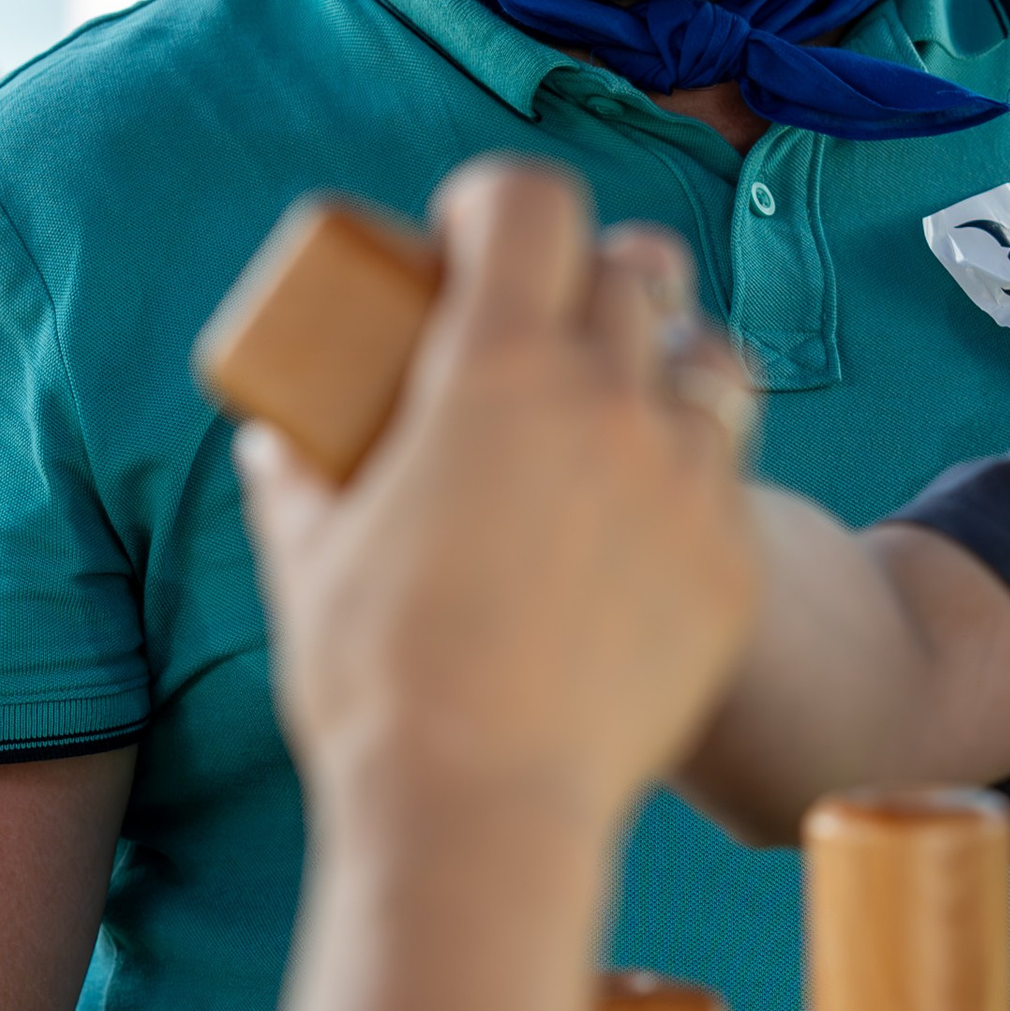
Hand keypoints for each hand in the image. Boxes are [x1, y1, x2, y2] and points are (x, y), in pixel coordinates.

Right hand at [235, 157, 757, 849]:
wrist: (483, 810)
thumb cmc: (377, 682)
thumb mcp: (310, 558)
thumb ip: (296, 478)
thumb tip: (276, 439)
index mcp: (493, 367)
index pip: (530, 201)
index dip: (498, 200)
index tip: (469, 234)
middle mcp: (607, 398)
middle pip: (639, 264)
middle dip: (592, 272)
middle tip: (552, 322)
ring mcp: (686, 477)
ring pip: (715, 358)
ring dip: (670, 362)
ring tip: (624, 410)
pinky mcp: (732, 561)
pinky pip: (734, 476)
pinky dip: (695, 473)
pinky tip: (646, 519)